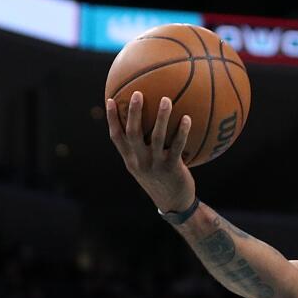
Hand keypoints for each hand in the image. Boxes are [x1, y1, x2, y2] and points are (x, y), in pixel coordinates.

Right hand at [105, 91, 195, 212]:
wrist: (174, 204)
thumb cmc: (161, 181)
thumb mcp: (146, 167)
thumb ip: (143, 148)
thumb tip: (147, 125)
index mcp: (131, 159)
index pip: (116, 137)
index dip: (112, 119)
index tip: (111, 99)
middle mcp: (140, 161)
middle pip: (132, 133)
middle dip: (133, 112)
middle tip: (138, 93)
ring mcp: (155, 165)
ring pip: (155, 137)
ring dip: (161, 117)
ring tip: (166, 99)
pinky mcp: (172, 168)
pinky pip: (177, 146)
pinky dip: (181, 132)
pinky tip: (187, 118)